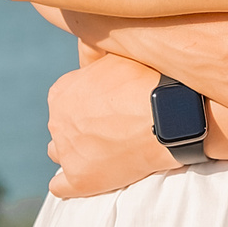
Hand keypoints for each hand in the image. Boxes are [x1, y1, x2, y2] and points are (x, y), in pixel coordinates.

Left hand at [44, 55, 184, 198]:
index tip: (110, 103)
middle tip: (114, 125)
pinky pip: (60, 187)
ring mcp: (67, 152)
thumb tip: (85, 39)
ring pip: (60, 153)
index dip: (88, 100)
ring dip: (77, 151)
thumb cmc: (148, 78)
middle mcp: (57, 121)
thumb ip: (94, 51)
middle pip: (63, 125)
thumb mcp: (118, 52)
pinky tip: (87, 175)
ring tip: (106, 148)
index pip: (66, 98)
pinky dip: (69, 183)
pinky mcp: (80, 180)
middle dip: (82, 125)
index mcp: (62, 91)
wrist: (170, 115)